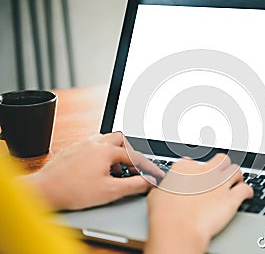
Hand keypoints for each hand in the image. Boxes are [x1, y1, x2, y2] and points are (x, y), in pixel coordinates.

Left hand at [22, 132, 163, 209]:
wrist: (44, 190)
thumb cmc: (74, 191)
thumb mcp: (111, 191)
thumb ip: (135, 185)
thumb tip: (150, 181)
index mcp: (106, 150)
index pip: (135, 156)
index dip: (147, 167)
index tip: (154, 174)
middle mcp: (95, 142)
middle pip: (120, 139)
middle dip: (130, 152)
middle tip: (132, 168)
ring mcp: (82, 144)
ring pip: (105, 140)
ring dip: (114, 152)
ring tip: (114, 170)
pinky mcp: (72, 149)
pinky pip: (91, 145)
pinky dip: (100, 154)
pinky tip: (96, 170)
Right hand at [145, 154, 252, 253]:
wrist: (177, 229)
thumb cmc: (164, 215)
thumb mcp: (157, 194)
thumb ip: (164, 187)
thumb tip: (164, 189)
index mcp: (184, 167)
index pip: (195, 162)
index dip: (198, 172)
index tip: (199, 179)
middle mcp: (204, 172)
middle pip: (220, 160)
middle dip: (221, 168)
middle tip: (220, 177)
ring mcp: (219, 183)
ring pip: (236, 170)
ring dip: (237, 177)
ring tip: (236, 182)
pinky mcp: (231, 198)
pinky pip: (245, 189)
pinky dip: (248, 192)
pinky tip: (247, 195)